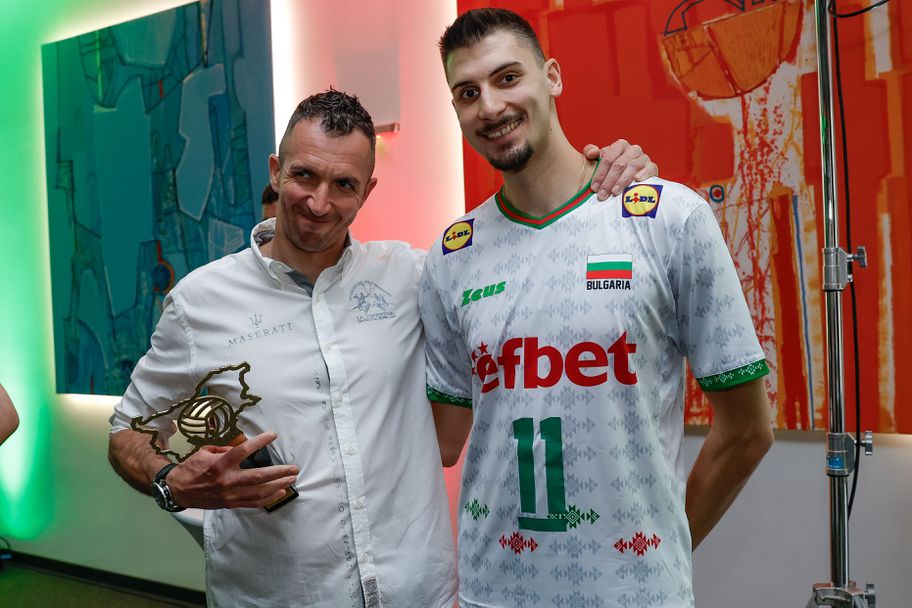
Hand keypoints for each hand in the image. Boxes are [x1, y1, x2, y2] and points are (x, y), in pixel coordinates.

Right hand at [167, 432, 298, 508]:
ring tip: (291, 479)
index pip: (244, 451)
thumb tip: (241, 446)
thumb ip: (225, 449)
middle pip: (259, 476)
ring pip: (260, 492)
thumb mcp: (205, 452)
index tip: (273, 435)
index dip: (260, 442)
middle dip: (279, 472)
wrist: (178, 490)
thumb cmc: (191, 468)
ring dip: (278, 486)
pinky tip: (280, 492)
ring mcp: (230, 494)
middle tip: (294, 468)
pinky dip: (269, 498)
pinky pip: (253, 503)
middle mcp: (227, 480)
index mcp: (220, 464)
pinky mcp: (231, 504)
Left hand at [584, 140, 658, 200]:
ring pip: (632, 167)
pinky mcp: (652, 167)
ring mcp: (644, 157)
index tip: (594, 188)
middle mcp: (633, 149)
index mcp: (620, 145)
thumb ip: (591, 152)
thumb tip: (591, 153)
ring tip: (615, 192)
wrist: (632, 176)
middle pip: (619, 164)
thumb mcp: (601, 159)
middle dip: (609, 181)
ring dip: (622, 181)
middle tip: (602, 195)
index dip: (600, 174)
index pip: (608, 159)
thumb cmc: (613, 168)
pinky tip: (637, 180)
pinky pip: (649, 169)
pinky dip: (643, 174)